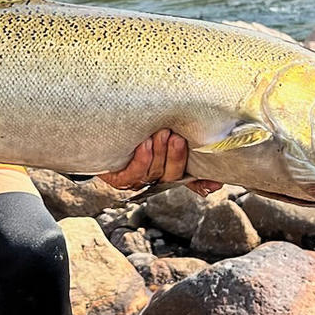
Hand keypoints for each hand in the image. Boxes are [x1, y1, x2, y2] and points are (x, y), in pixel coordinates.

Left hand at [99, 129, 222, 196]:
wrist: (99, 134)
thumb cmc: (135, 132)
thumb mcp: (159, 134)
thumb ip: (181, 137)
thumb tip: (208, 148)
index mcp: (168, 169)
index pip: (190, 179)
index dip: (203, 182)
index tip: (215, 181)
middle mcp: (155, 178)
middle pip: (172, 175)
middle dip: (176, 156)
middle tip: (177, 137)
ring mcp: (137, 180)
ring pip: (154, 173)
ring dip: (159, 153)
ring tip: (161, 133)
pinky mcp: (119, 179)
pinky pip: (133, 174)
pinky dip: (141, 159)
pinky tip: (144, 144)